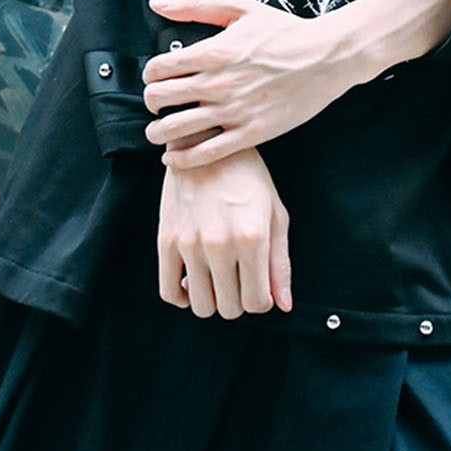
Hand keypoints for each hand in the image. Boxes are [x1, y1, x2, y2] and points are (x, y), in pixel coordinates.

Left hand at [142, 0, 354, 167]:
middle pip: (159, 98)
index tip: (157, 77)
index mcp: (211, 52)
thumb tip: (157, 4)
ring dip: (157, 132)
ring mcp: (232, 111)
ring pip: (174, 130)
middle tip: (158, 103)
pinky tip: (174, 157)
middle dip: (151, 101)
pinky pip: (204, 154)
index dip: (150, 74)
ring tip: (159, 131)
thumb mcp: (240, 9)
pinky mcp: (249, 133)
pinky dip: (181, 158)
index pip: (157, 68)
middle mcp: (216, 83)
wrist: (326, 57)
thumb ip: (195, 6)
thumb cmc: (284, 30)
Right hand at [157, 149, 291, 318]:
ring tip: (218, 278)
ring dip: (213, 300)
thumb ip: (280, 262)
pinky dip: (182, 296)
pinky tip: (193, 280)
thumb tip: (283, 306)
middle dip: (239, 300)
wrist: (206, 142)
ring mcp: (190, 243)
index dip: (261, 299)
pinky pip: (168, 292)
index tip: (259, 285)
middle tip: (239, 278)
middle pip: (230, 308)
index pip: (257, 302)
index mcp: (252, 237)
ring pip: (202, 305)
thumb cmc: (248, 177)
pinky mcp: (166, 239)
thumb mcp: (275, 213)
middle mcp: (220, 244)